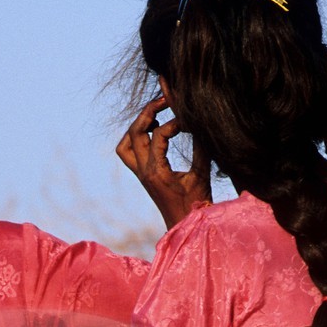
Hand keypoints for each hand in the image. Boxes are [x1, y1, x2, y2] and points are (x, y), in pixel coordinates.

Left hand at [117, 96, 210, 227]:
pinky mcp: (142, 176)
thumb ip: (201, 148)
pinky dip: (137, 138)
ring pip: (125, 144)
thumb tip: (200, 122)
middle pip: (134, 133)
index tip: (190, 121)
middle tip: (165, 100)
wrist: (184, 227)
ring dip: (137, 126)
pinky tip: (155, 130)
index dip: (174, 122)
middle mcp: (143, 172)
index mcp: (156, 172)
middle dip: (148, 112)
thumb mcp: (201, 175)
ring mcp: (140, 174)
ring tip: (156, 114)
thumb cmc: (196, 205)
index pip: (158, 135)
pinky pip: (128, 152)